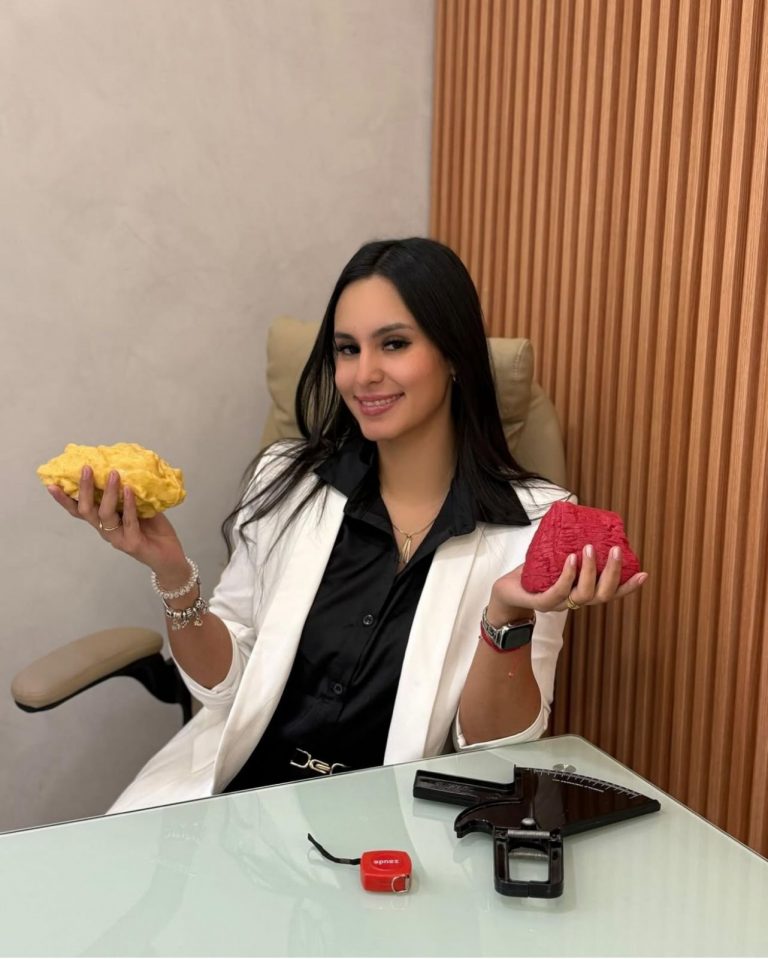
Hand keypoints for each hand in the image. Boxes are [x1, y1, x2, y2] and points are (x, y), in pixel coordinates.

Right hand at [46, 465, 187, 578]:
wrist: (170, 557)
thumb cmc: (154, 530)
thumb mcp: (139, 508)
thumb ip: (128, 494)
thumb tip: (124, 468)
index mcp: (103, 522)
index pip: (78, 510)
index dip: (64, 499)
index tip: (52, 484)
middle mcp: (105, 531)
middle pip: (86, 510)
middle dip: (84, 489)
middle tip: (86, 468)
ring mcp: (117, 539)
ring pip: (105, 515)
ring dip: (109, 493)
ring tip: (114, 474)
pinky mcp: (131, 544)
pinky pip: (128, 521)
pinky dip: (129, 504)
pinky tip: (130, 490)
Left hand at [489, 544, 647, 620]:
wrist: (507, 590)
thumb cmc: (534, 572)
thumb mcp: (555, 555)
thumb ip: (569, 541)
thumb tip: (579, 511)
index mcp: (582, 592)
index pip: (611, 593)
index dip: (628, 586)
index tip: (644, 573)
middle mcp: (574, 601)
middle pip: (602, 595)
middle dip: (613, 573)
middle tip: (616, 551)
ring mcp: (559, 604)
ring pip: (583, 595)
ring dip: (590, 571)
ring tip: (589, 549)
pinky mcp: (541, 602)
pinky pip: (558, 591)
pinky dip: (567, 575)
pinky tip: (570, 559)